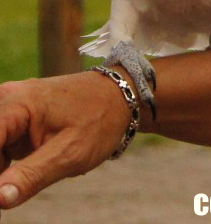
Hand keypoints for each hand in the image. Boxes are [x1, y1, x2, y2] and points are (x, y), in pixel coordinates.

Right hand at [0, 71, 130, 212]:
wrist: (120, 97)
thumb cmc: (99, 121)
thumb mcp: (69, 153)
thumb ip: (30, 176)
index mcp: (17, 103)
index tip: (1, 192)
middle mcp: (8, 98)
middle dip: (0, 171)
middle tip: (14, 189)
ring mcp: (11, 105)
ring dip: (2, 169)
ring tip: (31, 174)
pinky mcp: (16, 115)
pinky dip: (5, 163)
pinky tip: (22, 174)